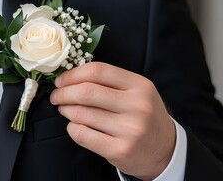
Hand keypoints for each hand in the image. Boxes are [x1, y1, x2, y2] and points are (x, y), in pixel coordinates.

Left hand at [50, 62, 175, 179]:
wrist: (165, 150)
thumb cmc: (143, 116)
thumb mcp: (136, 92)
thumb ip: (109, 82)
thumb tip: (70, 78)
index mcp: (139, 85)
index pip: (98, 71)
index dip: (73, 74)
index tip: (61, 80)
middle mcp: (137, 106)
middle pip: (87, 92)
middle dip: (64, 93)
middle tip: (56, 96)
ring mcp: (129, 130)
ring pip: (81, 114)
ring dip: (66, 110)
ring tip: (65, 110)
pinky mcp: (119, 150)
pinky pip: (82, 135)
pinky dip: (72, 128)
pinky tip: (75, 126)